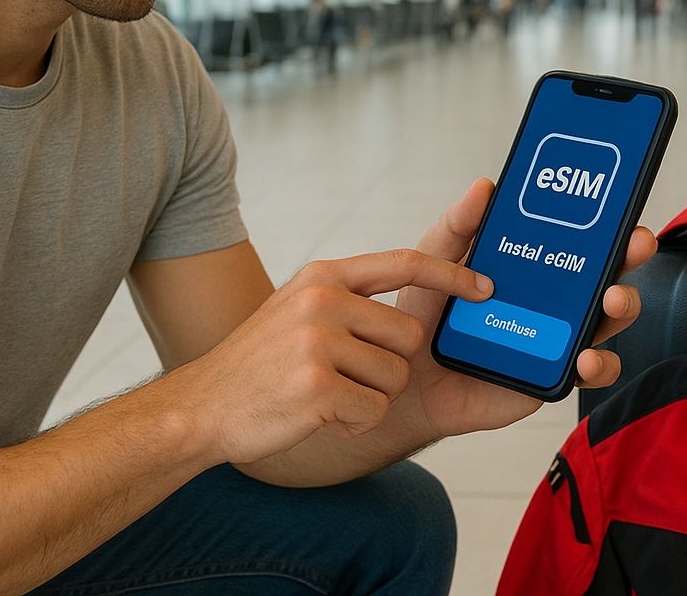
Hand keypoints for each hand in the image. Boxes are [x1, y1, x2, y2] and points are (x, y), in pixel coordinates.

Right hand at [166, 249, 492, 465]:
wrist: (201, 407)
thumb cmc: (260, 366)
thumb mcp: (298, 311)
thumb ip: (349, 301)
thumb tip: (412, 316)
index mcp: (324, 276)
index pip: (405, 262)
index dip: (451, 274)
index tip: (485, 287)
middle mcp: (323, 300)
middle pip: (410, 336)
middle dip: (390, 367)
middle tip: (343, 377)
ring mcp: (317, 341)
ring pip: (395, 377)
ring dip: (369, 399)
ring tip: (324, 395)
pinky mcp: (315, 386)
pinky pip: (373, 412)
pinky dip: (353, 425)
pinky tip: (317, 416)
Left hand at [396, 178, 657, 439]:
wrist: (407, 376)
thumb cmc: (425, 316)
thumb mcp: (433, 260)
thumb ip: (458, 225)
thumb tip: (485, 186)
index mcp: (529, 264)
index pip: (575, 237)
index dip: (603, 221)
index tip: (619, 205)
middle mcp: (551, 299)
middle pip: (606, 272)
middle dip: (628, 255)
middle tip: (635, 244)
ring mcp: (557, 338)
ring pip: (609, 320)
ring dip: (623, 307)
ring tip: (611, 300)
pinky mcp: (553, 376)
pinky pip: (590, 371)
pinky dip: (599, 364)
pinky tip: (586, 358)